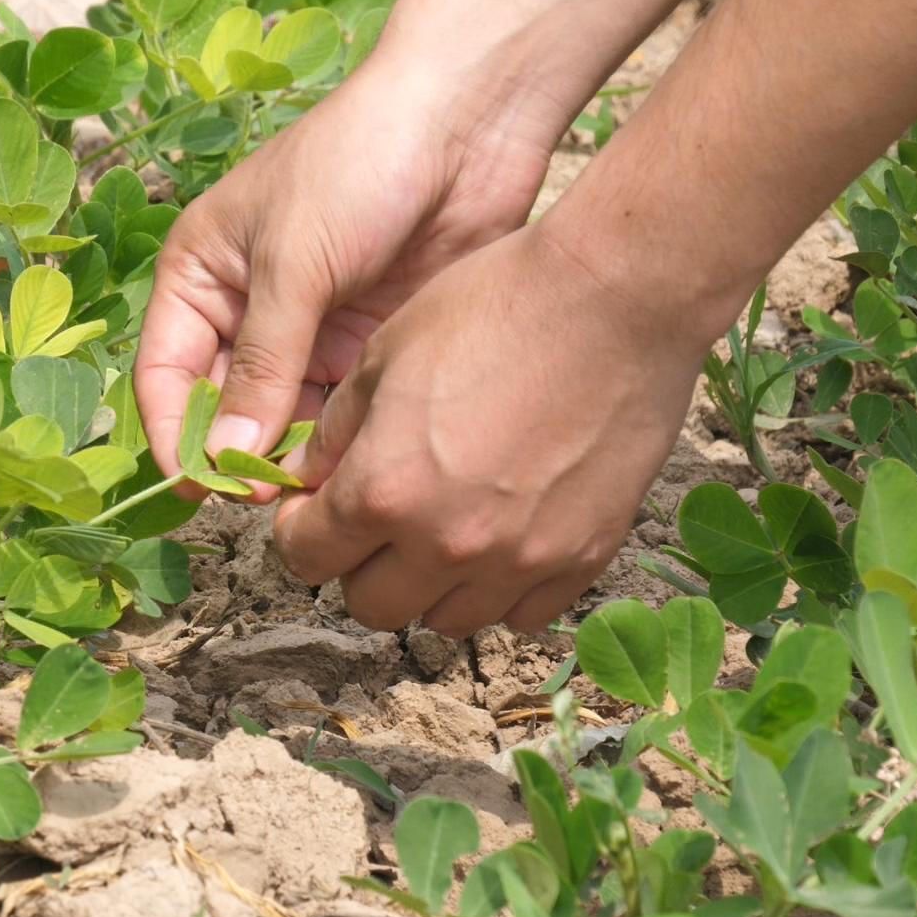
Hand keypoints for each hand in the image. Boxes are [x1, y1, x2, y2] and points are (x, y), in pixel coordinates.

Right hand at [134, 61, 561, 500]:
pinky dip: (334, 442)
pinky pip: (334, 411)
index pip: (165, 373)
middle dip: (235, 452)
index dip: (175, 434)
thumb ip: (261, 364)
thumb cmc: (359, 166)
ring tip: (307, 492)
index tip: (198, 489)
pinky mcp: (363, 344)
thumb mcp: (295, 264)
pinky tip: (348, 467)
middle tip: (262, 500)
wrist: (468, 122)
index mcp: (200, 275)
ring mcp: (307, 329)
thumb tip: (225, 456)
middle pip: (220, 405)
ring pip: (278, 418)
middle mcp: (245, 309)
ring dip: (286, 456)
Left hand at [272, 227, 716, 636]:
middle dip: (358, 564)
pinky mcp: (581, 560)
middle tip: (376, 515)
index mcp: (383, 490)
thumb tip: (304, 482)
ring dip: (428, 583)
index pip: (305, 558)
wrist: (617, 295)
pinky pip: (520, 614)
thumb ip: (334, 434)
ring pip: (444, 621)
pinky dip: (499, 587)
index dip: (299, 531)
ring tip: (442, 524)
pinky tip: (501, 534)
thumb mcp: (384, 354)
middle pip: (371, 605)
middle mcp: (446, 543)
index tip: (316, 506)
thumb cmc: (492, 306)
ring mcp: (519, 560)